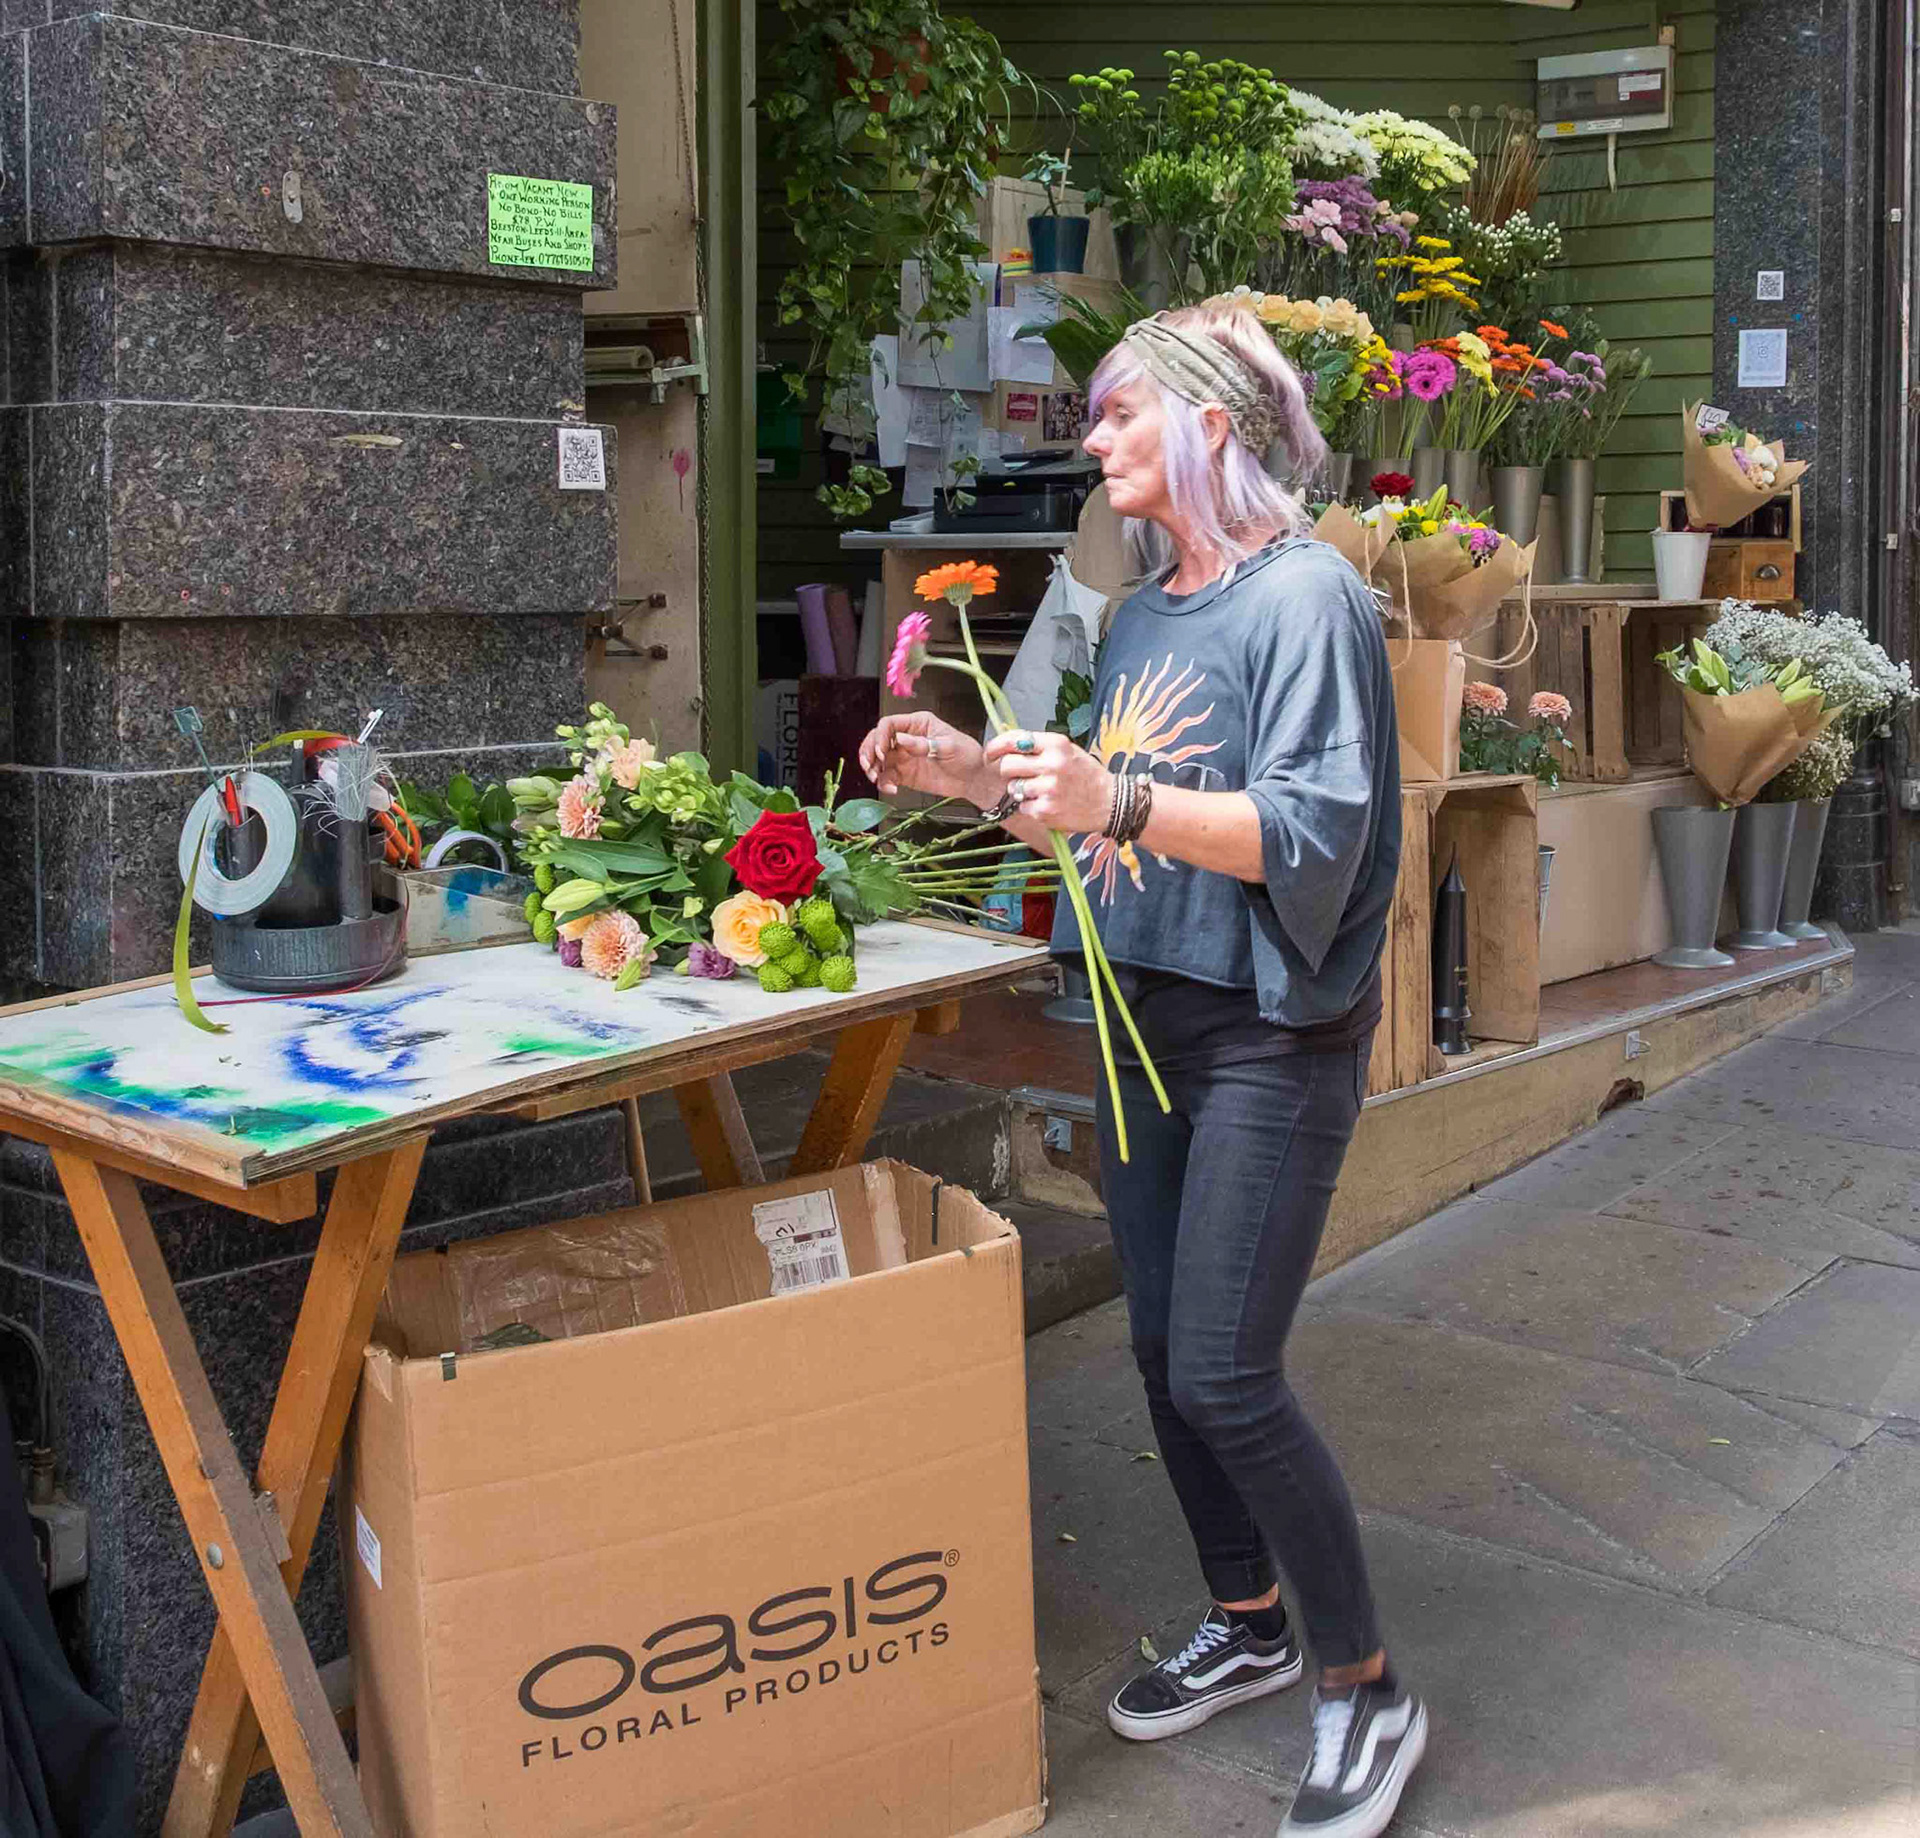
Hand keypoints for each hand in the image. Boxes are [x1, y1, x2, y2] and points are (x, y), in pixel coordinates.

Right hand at [858, 712, 987, 802]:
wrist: (975, 780)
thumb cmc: (968, 756)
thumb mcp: (949, 746)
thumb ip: (924, 744)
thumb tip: (901, 740)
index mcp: (918, 724)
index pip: (889, 724)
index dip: (880, 736)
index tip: (881, 752)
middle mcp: (907, 738)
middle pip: (877, 740)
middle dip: (869, 751)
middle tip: (870, 766)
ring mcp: (904, 757)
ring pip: (878, 759)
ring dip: (872, 768)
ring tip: (875, 778)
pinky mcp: (905, 774)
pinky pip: (887, 777)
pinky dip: (884, 783)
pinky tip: (891, 789)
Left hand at [982, 728, 1114, 834]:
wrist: (1110, 802)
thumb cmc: (1086, 775)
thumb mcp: (1067, 750)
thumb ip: (1039, 746)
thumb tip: (1006, 744)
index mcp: (1056, 744)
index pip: (1014, 740)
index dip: (995, 747)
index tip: (990, 754)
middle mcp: (1052, 764)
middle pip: (1007, 765)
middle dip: (1007, 772)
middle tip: (1017, 776)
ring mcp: (1048, 789)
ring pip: (1013, 788)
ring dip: (1021, 791)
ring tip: (1041, 791)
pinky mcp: (1046, 810)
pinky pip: (1023, 807)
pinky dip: (1031, 807)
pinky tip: (1048, 804)